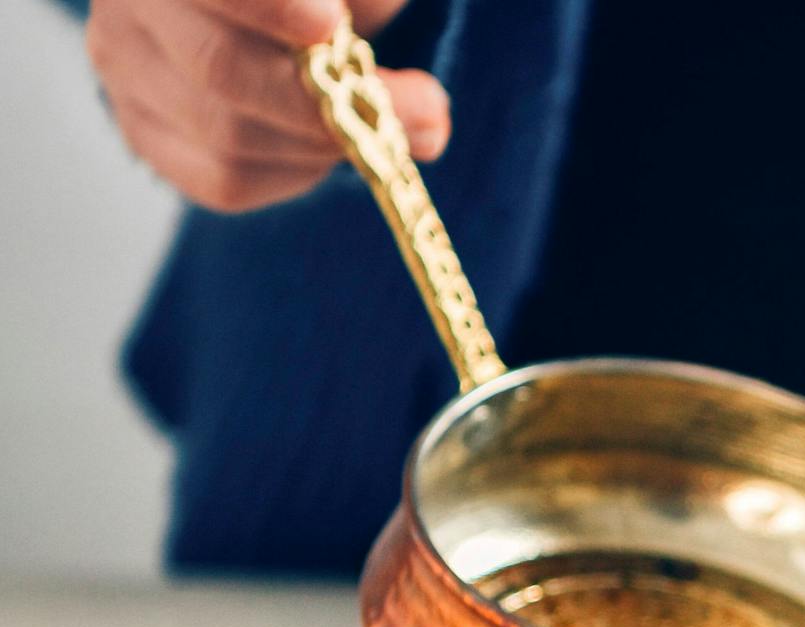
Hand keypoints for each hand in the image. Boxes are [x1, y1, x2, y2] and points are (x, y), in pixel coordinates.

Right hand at [87, 0, 449, 212]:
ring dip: (330, 143)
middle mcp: (129, 11)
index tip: (329, 25)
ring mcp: (128, 78)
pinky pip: (229, 181)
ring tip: (395, 130)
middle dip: (332, 102)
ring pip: (231, 137)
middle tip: (427, 112)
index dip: (266, 6)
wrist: (266, 23)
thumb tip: (393, 73)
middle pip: (221, 69)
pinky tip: (330, 147)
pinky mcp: (150, 140)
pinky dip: (299, 171)